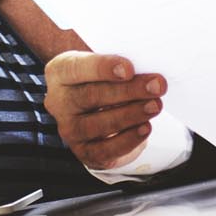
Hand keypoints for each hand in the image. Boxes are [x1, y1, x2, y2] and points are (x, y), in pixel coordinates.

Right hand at [44, 52, 164, 168]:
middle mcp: (59, 102)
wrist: (96, 104)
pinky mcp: (83, 151)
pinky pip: (104, 150)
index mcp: (60, 72)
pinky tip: (145, 128)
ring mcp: (69, 129)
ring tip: (155, 106)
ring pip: (97, 125)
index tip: (129, 69)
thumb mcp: (106, 63)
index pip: (76, 68)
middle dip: (128, 91)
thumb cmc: (103, 78)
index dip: (102, 68)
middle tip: (156, 86)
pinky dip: (128, 140)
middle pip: (90, 96)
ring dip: (131, 115)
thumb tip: (148, 75)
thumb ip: (120, 66)